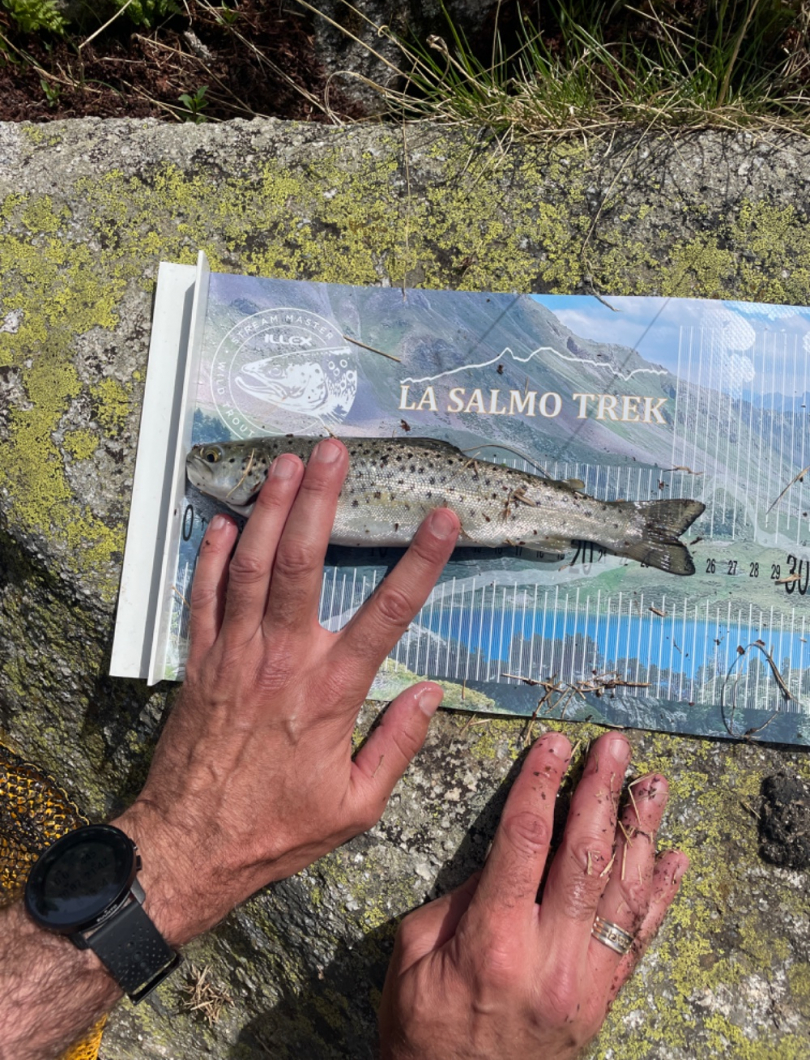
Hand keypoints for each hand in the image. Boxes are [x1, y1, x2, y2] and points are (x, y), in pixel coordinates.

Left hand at [115, 438, 459, 944]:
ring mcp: (235, 654)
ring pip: (250, 566)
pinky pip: (203, 596)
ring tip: (284, 462)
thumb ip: (398, 745)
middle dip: (318, 500)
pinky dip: (212, 555)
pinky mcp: (200, 662)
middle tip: (332, 451)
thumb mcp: (357, 806)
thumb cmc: (277, 830)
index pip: (387, 614)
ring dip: (267, 509)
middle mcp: (282, 659)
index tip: (441, 518)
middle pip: (301, 562)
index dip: (419, 561)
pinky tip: (224, 521)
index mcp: (330, 692)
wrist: (189, 847)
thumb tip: (430, 693)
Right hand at [380, 730, 687, 1059]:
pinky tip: (673, 857)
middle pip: (585, 856)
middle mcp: (549, 958)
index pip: (525, 840)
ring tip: (653, 785)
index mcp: (493, 940)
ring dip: (642, 831)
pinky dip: (659, 894)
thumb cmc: (422, 1028)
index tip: (554, 745)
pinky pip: (640, 939)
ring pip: (623, 892)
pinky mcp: (602, 998)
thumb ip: (458, 898)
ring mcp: (585, 981)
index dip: (542, 785)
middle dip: (601, 792)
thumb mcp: (413, 954)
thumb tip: (503, 856)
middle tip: (615, 748)